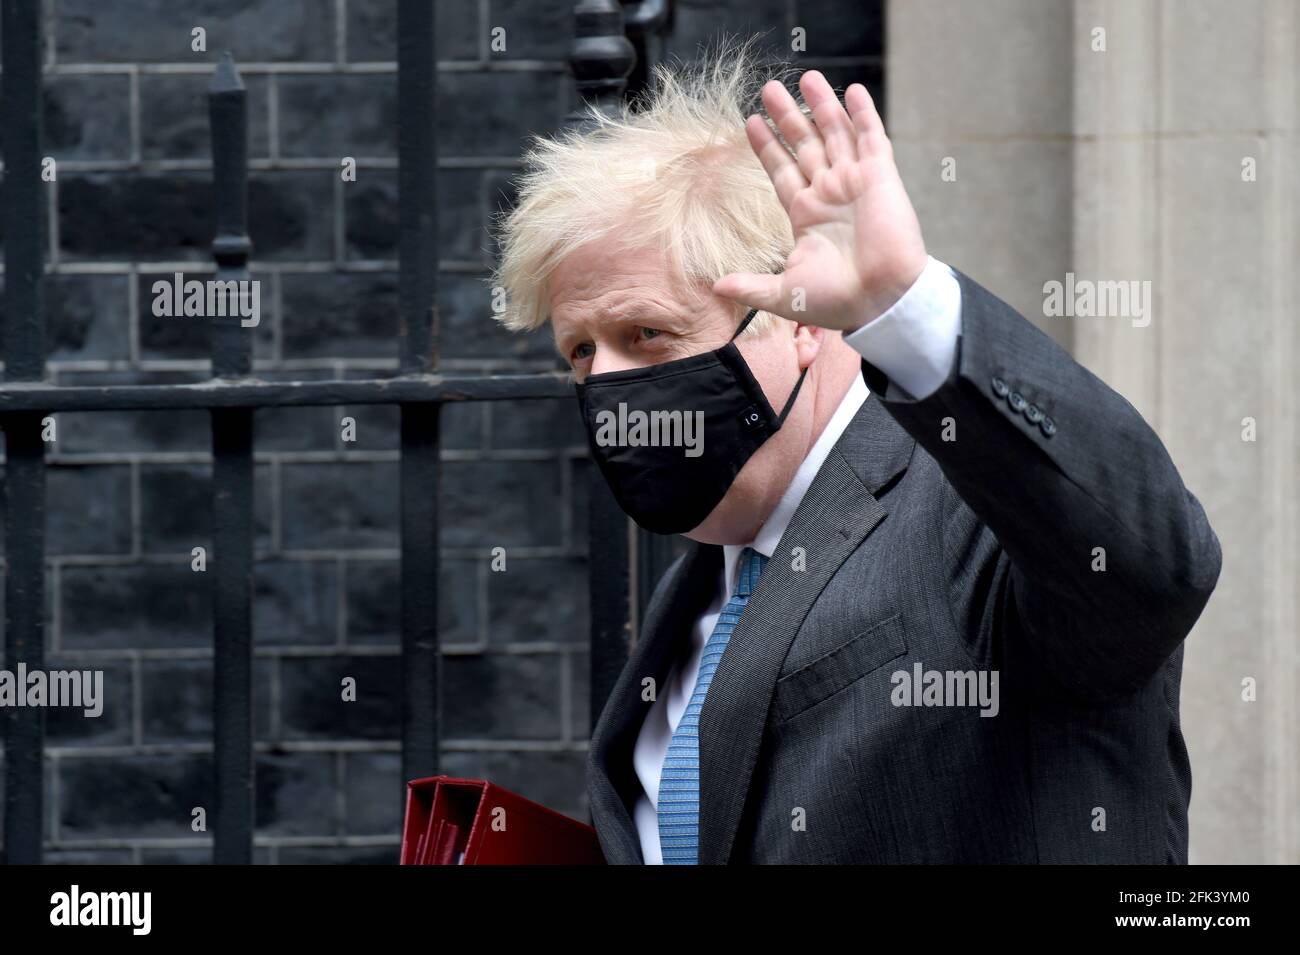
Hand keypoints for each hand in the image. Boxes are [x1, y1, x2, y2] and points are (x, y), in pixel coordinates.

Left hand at [713, 71, 927, 332]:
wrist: (882, 301)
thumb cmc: (838, 301)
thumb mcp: (784, 293)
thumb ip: (751, 285)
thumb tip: (715, 288)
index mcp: (806, 215)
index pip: (782, 171)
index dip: (767, 147)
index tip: (751, 122)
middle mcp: (829, 194)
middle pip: (805, 144)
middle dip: (788, 116)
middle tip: (769, 89)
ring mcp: (855, 182)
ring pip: (835, 134)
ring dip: (822, 105)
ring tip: (806, 75)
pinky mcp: (881, 178)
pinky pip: (872, 138)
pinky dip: (863, 114)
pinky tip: (852, 90)